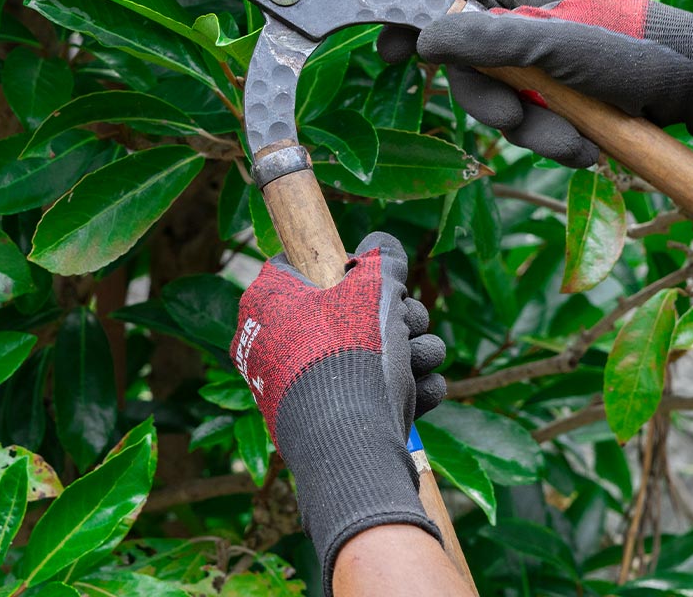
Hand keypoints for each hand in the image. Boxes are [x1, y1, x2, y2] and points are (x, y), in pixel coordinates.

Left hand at [232, 233, 446, 592]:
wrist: (349, 447)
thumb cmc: (352, 355)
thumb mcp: (375, 286)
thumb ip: (383, 258)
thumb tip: (381, 245)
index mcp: (271, 302)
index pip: (305, 263)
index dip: (351, 264)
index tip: (377, 273)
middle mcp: (282, 343)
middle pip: (355, 309)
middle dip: (400, 315)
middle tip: (408, 323)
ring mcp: (308, 386)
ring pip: (376, 351)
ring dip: (413, 352)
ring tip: (416, 362)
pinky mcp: (337, 420)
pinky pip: (378, 391)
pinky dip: (407, 390)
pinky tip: (420, 393)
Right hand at [378, 0, 692, 169]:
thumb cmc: (634, 54)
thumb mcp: (553, 47)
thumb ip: (485, 42)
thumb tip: (422, 39)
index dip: (410, 17)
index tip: (387, 54)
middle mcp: (528, 16)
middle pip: (469, 60)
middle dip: (492, 101)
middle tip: (518, 120)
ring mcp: (548, 55)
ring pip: (504, 98)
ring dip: (531, 130)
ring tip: (574, 142)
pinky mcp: (568, 89)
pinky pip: (536, 117)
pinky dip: (555, 136)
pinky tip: (586, 145)